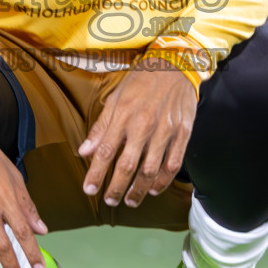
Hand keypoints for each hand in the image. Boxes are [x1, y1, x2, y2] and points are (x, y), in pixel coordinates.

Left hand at [79, 67, 197, 207]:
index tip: (88, 189)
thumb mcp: (115, 98)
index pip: (105, 151)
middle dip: (116, 187)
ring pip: (151, 170)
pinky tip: (154, 189)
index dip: (96, 174)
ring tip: (130, 201)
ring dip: (139, 190)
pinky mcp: (183, 134)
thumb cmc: (142, 81)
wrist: (176, 65)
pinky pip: (173, 164)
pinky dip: (163, 181)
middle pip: (127, 166)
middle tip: (109, 201)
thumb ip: (101, 127)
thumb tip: (84, 151)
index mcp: (123, 115)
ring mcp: (165, 131)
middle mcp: (144, 125)